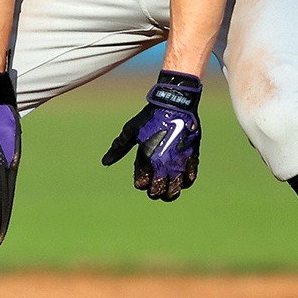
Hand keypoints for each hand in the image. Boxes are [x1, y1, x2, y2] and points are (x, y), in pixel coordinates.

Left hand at [101, 71, 201, 201]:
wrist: (175, 104)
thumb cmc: (150, 117)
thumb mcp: (131, 131)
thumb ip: (119, 148)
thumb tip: (105, 162)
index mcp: (147, 157)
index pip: (142, 184)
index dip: (141, 184)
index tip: (141, 180)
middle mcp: (163, 163)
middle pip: (159, 192)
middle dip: (154, 192)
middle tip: (153, 188)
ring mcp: (179, 161)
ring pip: (176, 189)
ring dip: (170, 192)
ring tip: (167, 190)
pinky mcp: (192, 157)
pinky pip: (190, 179)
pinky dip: (185, 182)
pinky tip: (181, 179)